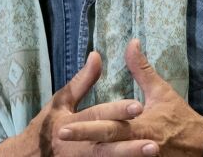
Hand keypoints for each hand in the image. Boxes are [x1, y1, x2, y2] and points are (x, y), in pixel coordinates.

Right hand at [0, 51, 150, 156]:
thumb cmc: (47, 125)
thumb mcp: (61, 101)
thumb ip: (83, 81)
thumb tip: (97, 55)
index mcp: (70, 123)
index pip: (96, 115)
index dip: (117, 111)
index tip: (139, 106)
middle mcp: (76, 146)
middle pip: (106, 145)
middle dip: (129, 145)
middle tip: (154, 143)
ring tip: (152, 153)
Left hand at [57, 39, 202, 156]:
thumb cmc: (179, 116)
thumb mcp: (161, 90)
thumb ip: (142, 69)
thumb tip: (131, 43)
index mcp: (142, 126)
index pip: (111, 127)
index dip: (88, 128)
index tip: (65, 127)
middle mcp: (140, 144)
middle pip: (107, 144)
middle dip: (83, 140)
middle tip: (60, 136)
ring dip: (92, 155)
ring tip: (67, 152)